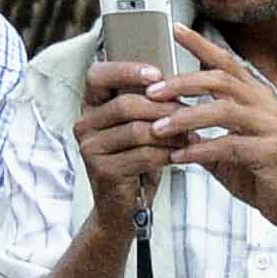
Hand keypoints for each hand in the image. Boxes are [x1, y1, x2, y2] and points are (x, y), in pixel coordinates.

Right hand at [69, 58, 174, 228]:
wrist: (123, 207)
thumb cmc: (136, 160)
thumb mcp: (140, 126)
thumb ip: (147, 103)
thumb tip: (177, 82)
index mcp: (90, 106)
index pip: (98, 75)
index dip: (127, 70)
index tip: (157, 74)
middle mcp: (84, 124)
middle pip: (125, 104)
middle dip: (163, 107)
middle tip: (190, 112)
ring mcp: (90, 148)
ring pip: (138, 130)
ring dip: (171, 132)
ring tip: (192, 135)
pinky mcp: (102, 171)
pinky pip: (143, 155)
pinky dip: (168, 153)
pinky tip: (183, 154)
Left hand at [159, 30, 276, 225]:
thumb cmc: (261, 172)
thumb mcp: (228, 146)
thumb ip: (203, 131)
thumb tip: (168, 120)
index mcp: (256, 96)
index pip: (226, 62)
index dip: (201, 44)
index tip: (175, 29)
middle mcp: (265, 105)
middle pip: (220, 80)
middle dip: (182, 83)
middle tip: (152, 92)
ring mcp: (269, 126)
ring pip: (222, 110)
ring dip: (186, 117)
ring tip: (158, 128)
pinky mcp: (269, 151)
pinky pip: (227, 145)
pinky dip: (199, 150)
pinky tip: (179, 157)